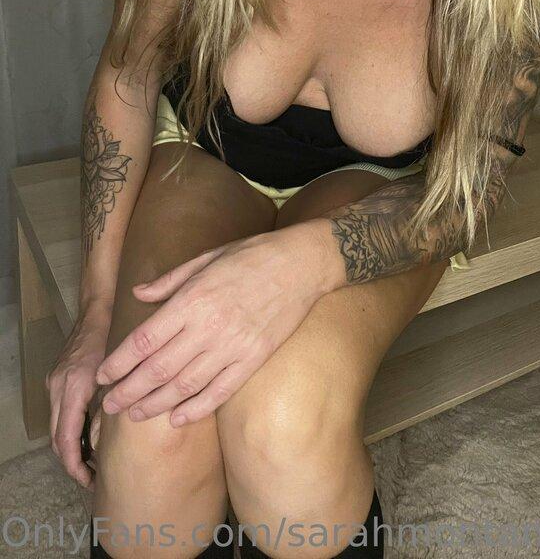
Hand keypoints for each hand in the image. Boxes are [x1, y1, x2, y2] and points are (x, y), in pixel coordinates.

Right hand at [46, 306, 111, 491]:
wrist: (96, 311)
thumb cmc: (113, 338)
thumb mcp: (117, 375)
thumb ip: (111, 405)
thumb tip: (109, 440)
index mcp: (73, 388)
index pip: (65, 438)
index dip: (75, 464)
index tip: (88, 479)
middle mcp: (58, 388)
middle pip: (56, 437)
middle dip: (70, 461)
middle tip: (91, 477)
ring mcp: (54, 383)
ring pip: (55, 426)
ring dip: (68, 446)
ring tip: (90, 462)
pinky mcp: (56, 379)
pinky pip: (58, 411)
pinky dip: (68, 428)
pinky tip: (85, 435)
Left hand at [95, 224, 326, 426]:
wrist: (301, 264)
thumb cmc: (251, 256)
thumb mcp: (205, 258)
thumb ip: (169, 281)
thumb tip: (138, 294)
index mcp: (192, 299)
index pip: (144, 340)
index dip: (119, 362)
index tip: (103, 375)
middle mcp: (208, 326)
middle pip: (158, 369)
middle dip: (129, 391)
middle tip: (109, 406)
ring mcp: (233, 346)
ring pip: (185, 385)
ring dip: (156, 404)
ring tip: (135, 415)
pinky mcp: (254, 359)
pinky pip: (220, 391)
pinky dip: (197, 409)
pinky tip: (178, 419)